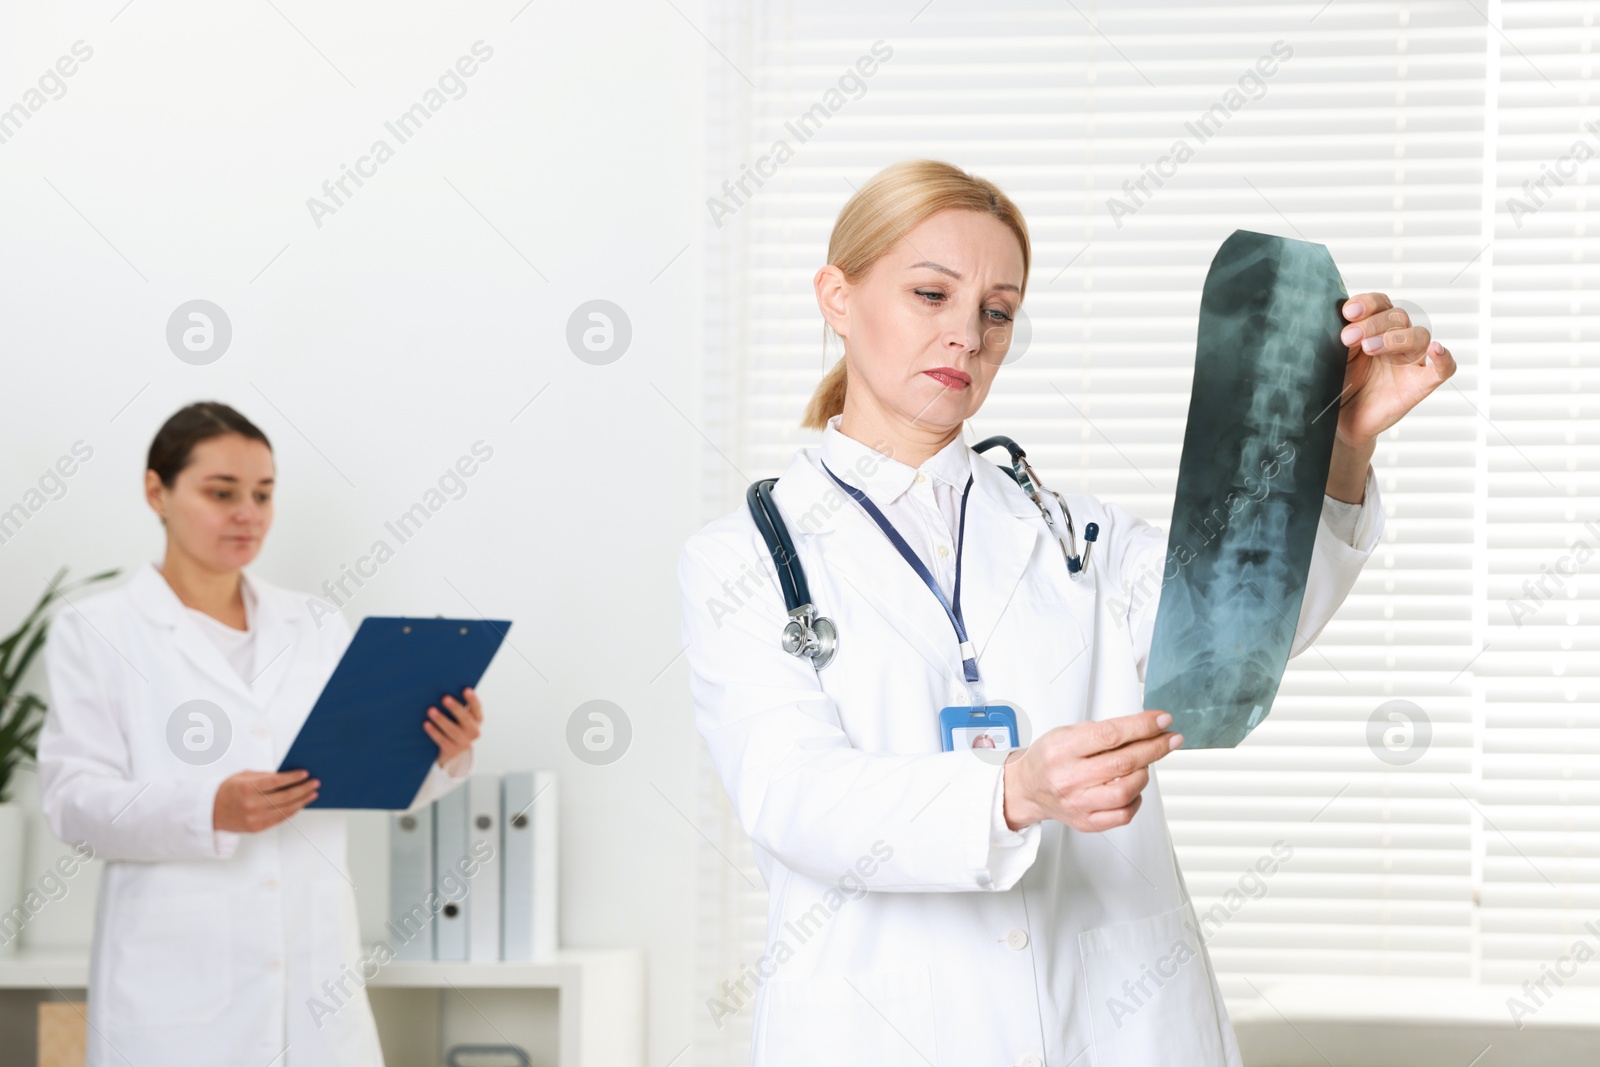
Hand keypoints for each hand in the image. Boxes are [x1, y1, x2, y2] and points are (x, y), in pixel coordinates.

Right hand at [213, 769, 318, 832]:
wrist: (210, 812)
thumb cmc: (228, 790)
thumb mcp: (243, 776)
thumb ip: (264, 776)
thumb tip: (287, 776)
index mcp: (247, 788)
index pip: (277, 782)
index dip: (293, 778)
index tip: (305, 774)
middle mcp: (252, 804)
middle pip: (285, 797)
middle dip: (303, 789)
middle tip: (315, 783)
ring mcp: (254, 818)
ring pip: (285, 810)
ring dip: (302, 801)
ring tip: (312, 794)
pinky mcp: (257, 828)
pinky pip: (280, 819)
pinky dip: (292, 811)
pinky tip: (300, 804)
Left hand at [424, 686, 482, 767]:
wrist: (453, 751)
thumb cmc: (454, 725)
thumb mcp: (460, 717)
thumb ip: (457, 705)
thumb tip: (442, 686)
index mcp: (477, 719)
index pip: (477, 708)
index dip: (472, 699)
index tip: (465, 689)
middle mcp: (474, 731)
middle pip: (465, 719)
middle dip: (455, 708)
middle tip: (444, 698)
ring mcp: (465, 743)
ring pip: (453, 730)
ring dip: (441, 719)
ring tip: (430, 710)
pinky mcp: (453, 751)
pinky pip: (443, 741)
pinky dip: (434, 732)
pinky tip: (426, 724)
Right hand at [1001, 710, 1181, 831]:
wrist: (1027, 788)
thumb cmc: (1049, 757)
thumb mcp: (1067, 732)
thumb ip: (1103, 731)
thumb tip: (1145, 727)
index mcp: (1062, 749)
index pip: (1110, 735)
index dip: (1142, 727)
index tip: (1162, 721)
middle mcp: (1068, 778)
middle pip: (1123, 762)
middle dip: (1154, 747)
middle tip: (1170, 738)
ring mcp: (1077, 803)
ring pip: (1126, 790)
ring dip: (1144, 773)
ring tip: (1143, 763)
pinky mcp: (1086, 822)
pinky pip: (1123, 814)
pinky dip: (1136, 799)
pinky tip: (1133, 787)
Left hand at [1334, 292, 1455, 447]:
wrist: (1340, 421)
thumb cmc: (1338, 386)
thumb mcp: (1334, 358)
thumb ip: (1341, 339)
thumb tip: (1339, 321)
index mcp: (1374, 328)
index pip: (1380, 304)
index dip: (1367, 303)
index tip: (1348, 312)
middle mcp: (1395, 340)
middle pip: (1398, 317)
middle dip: (1373, 324)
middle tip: (1349, 337)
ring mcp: (1410, 362)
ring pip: (1419, 336)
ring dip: (1395, 338)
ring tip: (1369, 348)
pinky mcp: (1420, 384)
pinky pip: (1443, 369)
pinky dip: (1444, 359)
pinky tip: (1436, 350)